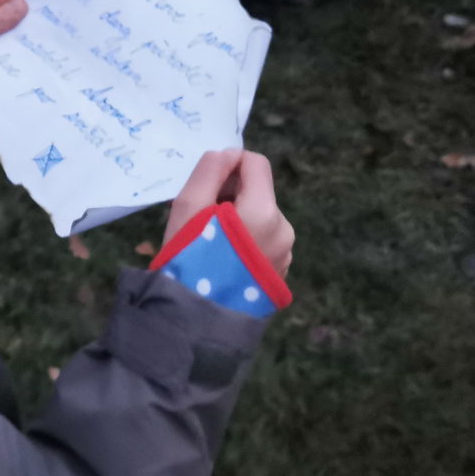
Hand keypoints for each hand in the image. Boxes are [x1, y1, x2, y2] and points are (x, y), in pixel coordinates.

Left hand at [0, 0, 27, 80]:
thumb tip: (24, 4)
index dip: (21, 8)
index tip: (35, 26)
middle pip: (10, 15)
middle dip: (21, 26)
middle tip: (38, 42)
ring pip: (8, 33)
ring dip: (17, 42)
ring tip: (34, 54)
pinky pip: (2, 48)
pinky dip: (10, 53)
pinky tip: (21, 63)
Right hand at [165, 149, 293, 278]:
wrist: (196, 321)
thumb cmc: (188, 258)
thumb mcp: (188, 207)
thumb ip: (210, 170)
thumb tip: (229, 154)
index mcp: (265, 211)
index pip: (256, 163)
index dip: (229, 164)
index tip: (206, 185)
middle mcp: (284, 230)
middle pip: (258, 192)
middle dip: (230, 195)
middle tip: (200, 218)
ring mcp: (286, 254)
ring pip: (260, 217)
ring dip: (237, 219)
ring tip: (210, 242)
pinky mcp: (281, 274)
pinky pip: (264, 242)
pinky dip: (245, 241)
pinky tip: (223, 260)